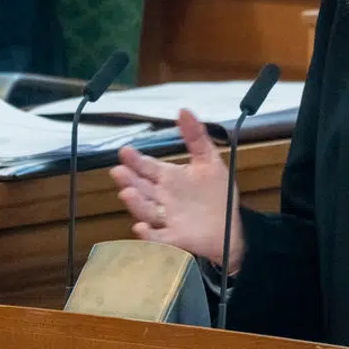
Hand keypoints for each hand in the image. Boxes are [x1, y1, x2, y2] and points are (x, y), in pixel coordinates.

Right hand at [109, 108, 243, 272]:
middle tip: (118, 171)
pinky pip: (159, 238)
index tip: (124, 150)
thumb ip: (196, 137)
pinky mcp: (174, 238)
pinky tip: (141, 228)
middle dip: (129, 180)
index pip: (148, 167)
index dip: (136, 160)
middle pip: (142, 188)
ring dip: (136, 203)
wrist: (230, 227)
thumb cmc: (217, 194)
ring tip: (127, 193)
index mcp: (169, 179)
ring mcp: (166, 219)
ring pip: (146, 210)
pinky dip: (149, 235)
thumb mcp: (209, 161)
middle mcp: (163, 198)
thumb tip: (183, 110)